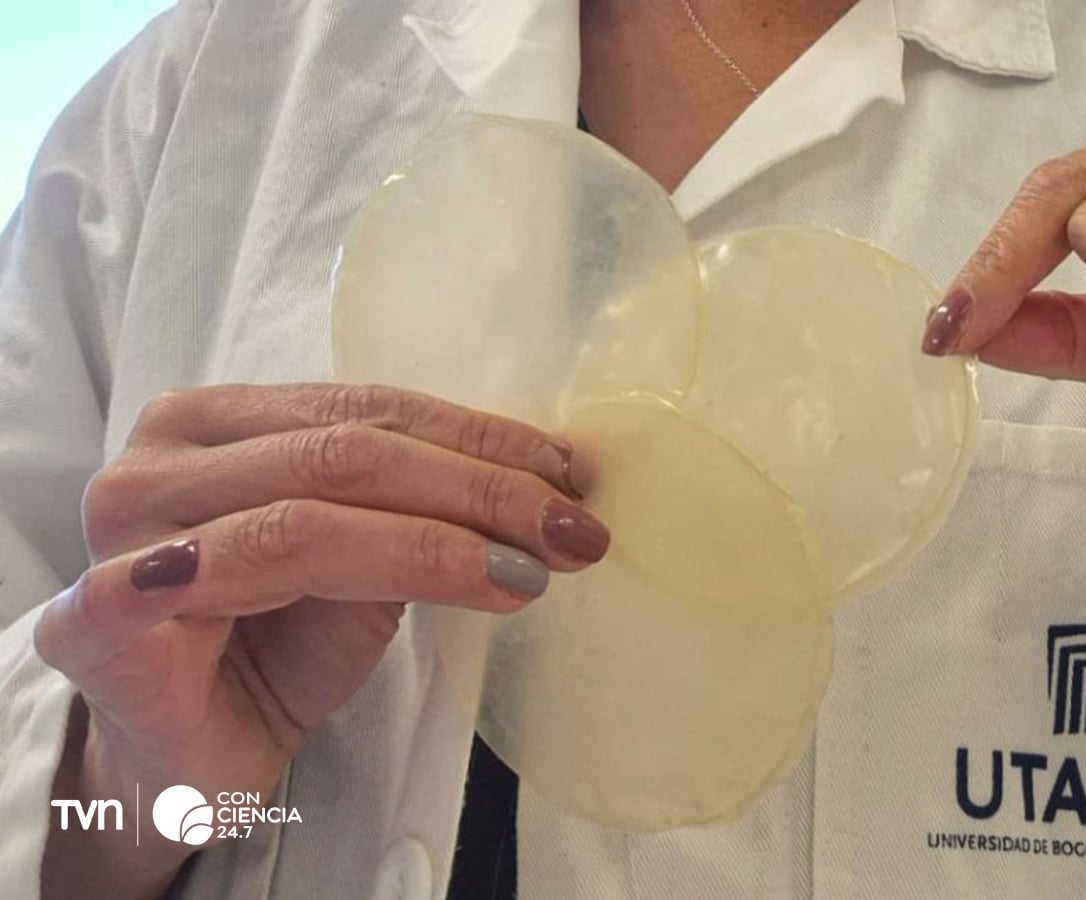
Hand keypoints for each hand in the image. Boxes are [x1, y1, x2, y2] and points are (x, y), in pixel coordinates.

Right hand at [33, 383, 609, 899]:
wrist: (189, 753)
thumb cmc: (274, 643)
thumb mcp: (366, 559)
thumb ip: (424, 504)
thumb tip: (556, 474)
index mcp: (218, 421)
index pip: (368, 408)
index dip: (480, 437)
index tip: (573, 475)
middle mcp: (159, 457)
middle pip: (347, 454)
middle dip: (479, 490)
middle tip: (573, 528)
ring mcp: (121, 533)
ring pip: (309, 515)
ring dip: (441, 540)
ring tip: (531, 571)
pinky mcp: (99, 617)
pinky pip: (228, 580)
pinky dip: (346, 572)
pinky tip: (442, 583)